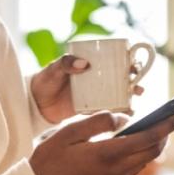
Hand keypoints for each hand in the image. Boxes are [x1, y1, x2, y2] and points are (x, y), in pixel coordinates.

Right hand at [29, 109, 173, 174]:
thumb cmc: (48, 159)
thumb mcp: (68, 131)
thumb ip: (98, 122)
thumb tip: (123, 119)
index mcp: (106, 154)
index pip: (146, 137)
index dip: (167, 125)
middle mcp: (114, 172)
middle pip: (150, 152)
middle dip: (165, 134)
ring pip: (142, 163)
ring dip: (151, 147)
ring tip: (157, 131)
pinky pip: (128, 171)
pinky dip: (135, 158)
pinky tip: (132, 148)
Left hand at [31, 55, 145, 122]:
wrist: (35, 103)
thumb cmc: (45, 80)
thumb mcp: (54, 68)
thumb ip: (66, 63)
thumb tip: (84, 63)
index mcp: (90, 63)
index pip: (113, 60)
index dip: (128, 61)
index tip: (134, 66)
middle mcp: (96, 78)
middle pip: (121, 77)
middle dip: (134, 80)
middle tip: (138, 86)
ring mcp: (95, 93)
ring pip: (118, 93)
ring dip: (131, 96)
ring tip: (136, 100)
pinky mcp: (91, 108)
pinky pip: (109, 109)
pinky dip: (120, 111)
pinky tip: (128, 114)